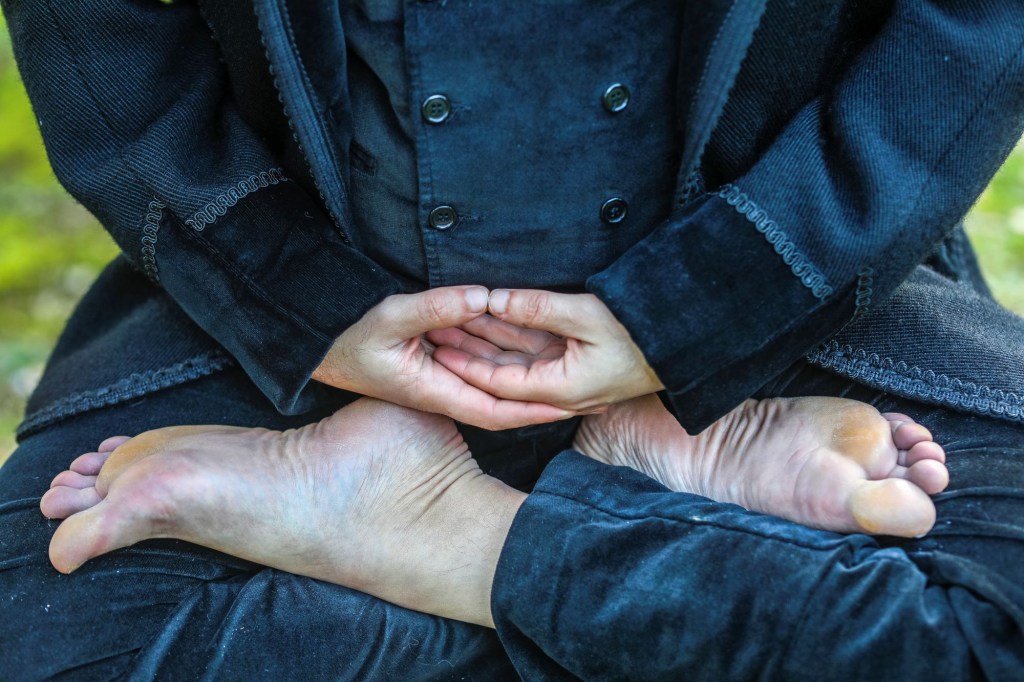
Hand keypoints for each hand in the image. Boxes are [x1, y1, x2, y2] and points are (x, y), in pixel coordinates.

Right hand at [313, 286, 571, 429]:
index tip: (572, 406)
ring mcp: (444, 380)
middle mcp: (446, 392)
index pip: (498, 411)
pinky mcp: (440, 367)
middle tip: (592, 396)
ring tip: (574, 376)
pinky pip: (482, 369)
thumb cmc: (351, 336)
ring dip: (531, 383)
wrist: (323, 343)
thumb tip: (484, 297)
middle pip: (506, 404)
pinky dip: (508, 361)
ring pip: (496, 385)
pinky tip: (530, 349)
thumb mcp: (392, 317)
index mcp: (438, 391)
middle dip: (546, 402)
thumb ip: (437, 308)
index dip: (536, 410)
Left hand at [427, 289, 663, 411]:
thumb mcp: (588, 315)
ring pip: (516, 361)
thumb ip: (538, 308)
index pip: (499, 383)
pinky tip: (488, 318)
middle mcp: (561, 392)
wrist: (684, 342)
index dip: (466, 364)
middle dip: (467, 352)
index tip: (437, 345)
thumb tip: (493, 299)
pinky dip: (510, 337)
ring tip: (450, 322)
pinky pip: (535, 353)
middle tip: (433, 332)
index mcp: (561, 390)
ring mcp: (569, 380)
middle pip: (502, 374)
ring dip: (484, 343)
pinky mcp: (576, 366)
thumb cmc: (641, 331)